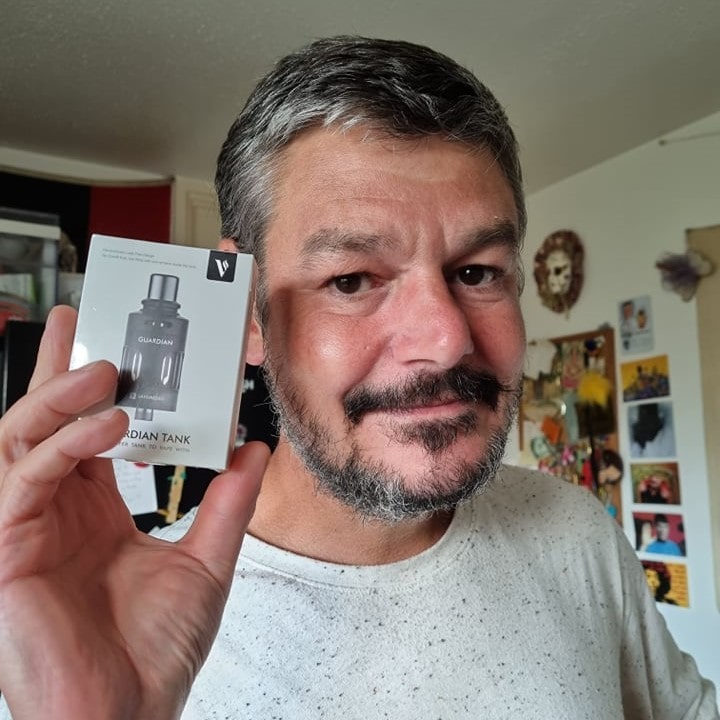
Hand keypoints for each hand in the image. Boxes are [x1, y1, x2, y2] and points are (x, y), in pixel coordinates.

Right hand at [0, 306, 268, 718]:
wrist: (129, 717)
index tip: (113, 347)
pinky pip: (21, 481)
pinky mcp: (6, 551)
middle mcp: (56, 511)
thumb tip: (255, 448)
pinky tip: (106, 424)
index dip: (93, 387)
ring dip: (59, 397)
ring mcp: (26, 528)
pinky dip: (62, 445)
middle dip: (54, 368)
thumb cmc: (155, 651)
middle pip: (43, 422)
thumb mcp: (207, 560)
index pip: (87, 432)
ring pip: (20, 439)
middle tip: (77, 320)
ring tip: (104, 369)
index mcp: (95, 510)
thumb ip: (228, 501)